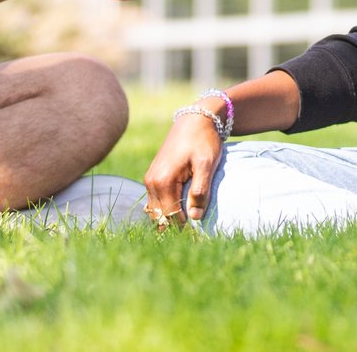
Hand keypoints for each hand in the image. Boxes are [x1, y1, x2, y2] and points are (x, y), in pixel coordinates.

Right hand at [141, 107, 224, 227]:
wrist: (195, 120)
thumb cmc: (203, 140)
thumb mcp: (206, 164)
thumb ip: (200, 190)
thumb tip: (195, 218)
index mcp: (163, 181)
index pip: (171, 216)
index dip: (184, 229)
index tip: (198, 237)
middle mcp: (151, 183)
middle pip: (161, 217)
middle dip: (175, 228)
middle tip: (194, 236)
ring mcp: (150, 180)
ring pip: (156, 211)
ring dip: (170, 219)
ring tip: (188, 227)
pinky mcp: (153, 178)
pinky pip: (157, 202)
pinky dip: (166, 209)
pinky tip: (181, 212)